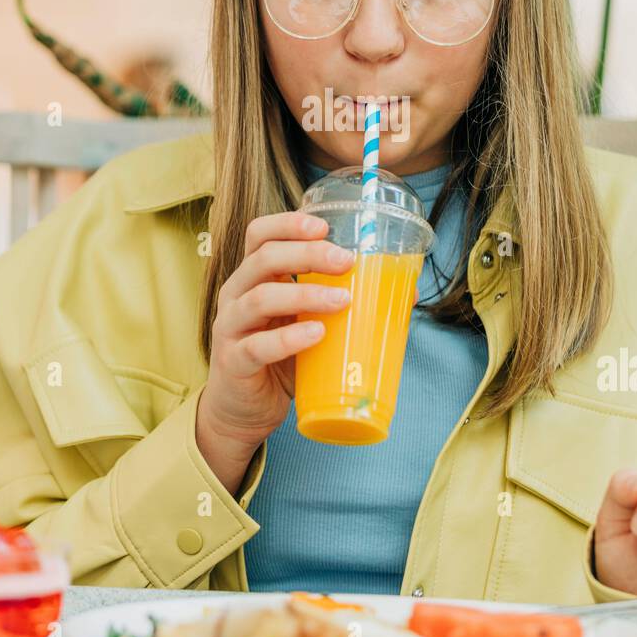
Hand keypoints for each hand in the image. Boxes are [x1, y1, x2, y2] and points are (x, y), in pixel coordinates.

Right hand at [199, 210, 412, 451]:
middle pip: (263, 258)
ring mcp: (230, 328)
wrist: (243, 412)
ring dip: (305, 294)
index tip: (324, 226)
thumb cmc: (278, 360)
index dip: (288, 224)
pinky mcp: (233, 362)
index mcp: (252, 277)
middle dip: (307, 254)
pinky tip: (317, 334)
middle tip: (346, 261)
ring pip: (260, 298)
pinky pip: (258, 345)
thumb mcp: (307, 324)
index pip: (259, 235)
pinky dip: (289, 338)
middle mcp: (236, 295)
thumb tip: (406, 292)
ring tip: (342, 300)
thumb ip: (340, 305)